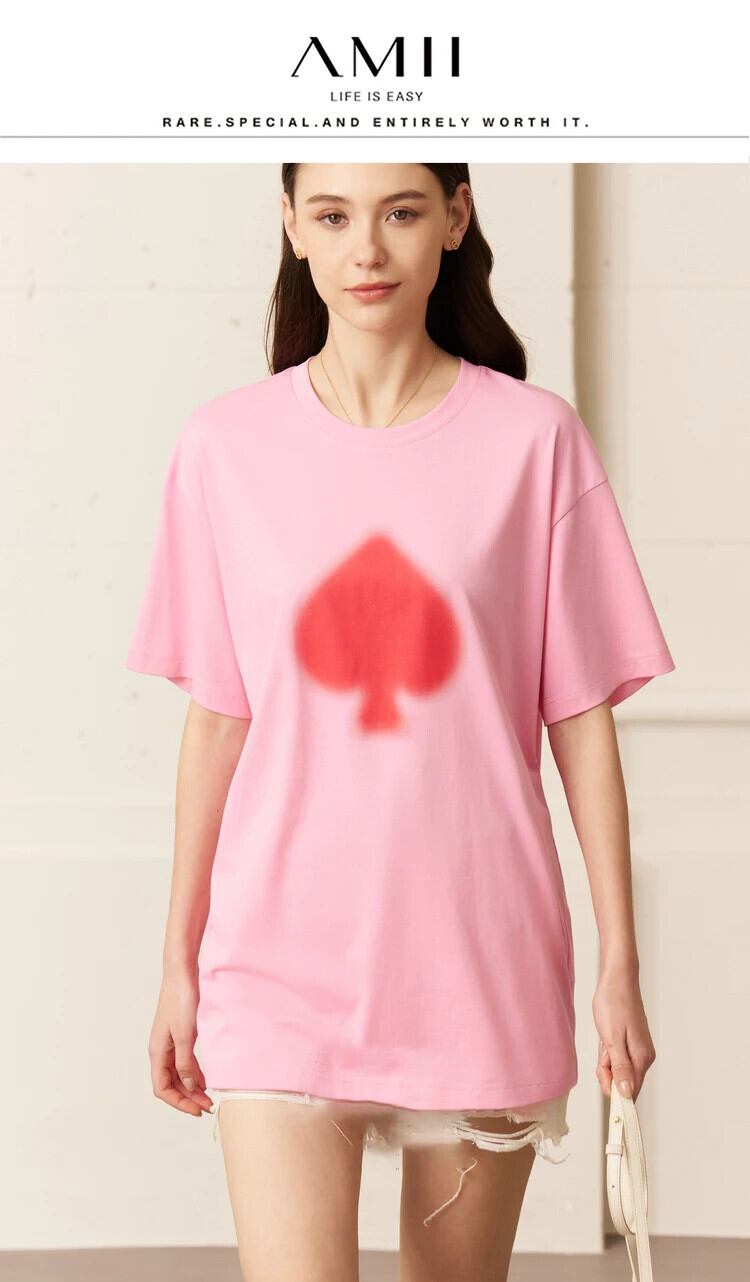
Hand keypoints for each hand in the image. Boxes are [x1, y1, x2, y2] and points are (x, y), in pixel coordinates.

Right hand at [148, 968, 213, 1116]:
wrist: (183, 971)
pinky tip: (206, 1077)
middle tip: (208, 1106)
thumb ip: (186, 1063)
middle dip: (188, 1098)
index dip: (179, 1103)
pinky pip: (184, 1061)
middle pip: (170, 1084)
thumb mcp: (186, 1034)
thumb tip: (190, 1088)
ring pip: (178, 1074)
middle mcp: (161, 1049)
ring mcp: (170, 1042)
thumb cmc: (181, 999)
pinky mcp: (179, 1034)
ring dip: (192, 1087)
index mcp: (157, 1051)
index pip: (162, 1088)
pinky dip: (194, 1073)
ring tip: (209, 1096)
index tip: (197, 1110)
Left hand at [593, 968, 655, 1102]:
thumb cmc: (614, 1004)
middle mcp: (644, 1057)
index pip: (631, 1092)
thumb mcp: (612, 1039)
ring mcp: (638, 1050)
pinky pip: (616, 1057)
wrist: (617, 979)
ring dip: (605, 1059)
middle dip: (606, 1072)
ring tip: (604, 1039)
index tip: (603, 1083)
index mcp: (642, 1058)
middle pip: (622, 1082)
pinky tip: (605, 1037)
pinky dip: (607, 1050)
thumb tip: (626, 1094)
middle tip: (602, 1050)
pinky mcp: (631, 1043)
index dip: (615, 1093)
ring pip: (617, 1069)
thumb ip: (620, 1068)